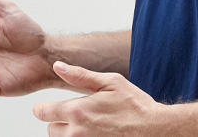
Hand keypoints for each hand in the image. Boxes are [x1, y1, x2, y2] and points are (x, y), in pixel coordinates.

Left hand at [33, 62, 169, 136]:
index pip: (42, 112)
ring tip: (88, 126)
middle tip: (77, 116)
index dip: (44, 108)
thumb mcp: (110, 82)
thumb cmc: (135, 106)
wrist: (155, 131)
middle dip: (59, 122)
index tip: (51, 106)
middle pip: (50, 130)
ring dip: (68, 134)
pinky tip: (95, 133)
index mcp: (77, 111)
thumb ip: (80, 75)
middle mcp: (77, 133)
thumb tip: (57, 66)